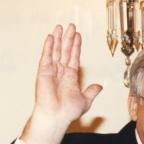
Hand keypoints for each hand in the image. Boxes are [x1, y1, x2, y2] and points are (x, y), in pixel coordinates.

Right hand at [21, 24, 102, 143]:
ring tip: (60, 27)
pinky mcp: (44, 72)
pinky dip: (48, 47)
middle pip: (65, 51)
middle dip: (68, 38)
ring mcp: (52, 71)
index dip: (76, 47)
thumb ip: (91, 92)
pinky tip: (51, 37)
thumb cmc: (68, 112)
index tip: (78, 36)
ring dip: (58, 39)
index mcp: (70, 77)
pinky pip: (46, 56)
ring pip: (56, 51)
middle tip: (71, 26)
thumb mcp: (85, 100)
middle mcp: (61, 72)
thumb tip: (99, 86)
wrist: (56, 117)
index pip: (74, 58)